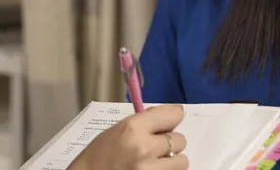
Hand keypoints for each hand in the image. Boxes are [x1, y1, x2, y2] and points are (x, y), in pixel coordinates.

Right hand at [67, 104, 187, 169]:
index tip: (170, 122)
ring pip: (182, 161)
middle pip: (180, 139)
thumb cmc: (97, 158)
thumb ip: (141, 123)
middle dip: (170, 143)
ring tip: (155, 163)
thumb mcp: (115, 132)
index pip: (173, 115)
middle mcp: (145, 147)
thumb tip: (166, 116)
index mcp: (133, 128)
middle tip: (155, 148)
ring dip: (172, 162)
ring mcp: (152, 169)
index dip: (172, 118)